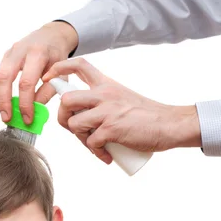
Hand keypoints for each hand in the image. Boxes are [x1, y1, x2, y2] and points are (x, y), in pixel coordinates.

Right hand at [0, 22, 77, 123]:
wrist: (51, 36)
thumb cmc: (57, 56)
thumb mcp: (61, 73)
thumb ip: (48, 91)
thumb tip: (35, 109)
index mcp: (37, 53)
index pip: (26, 82)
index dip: (25, 103)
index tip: (27, 119)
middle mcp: (20, 50)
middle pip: (5, 78)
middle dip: (4, 101)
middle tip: (7, 119)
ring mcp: (10, 52)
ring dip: (0, 99)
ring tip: (5, 115)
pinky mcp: (5, 57)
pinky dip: (0, 92)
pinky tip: (5, 104)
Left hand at [43, 58, 200, 164]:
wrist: (170, 124)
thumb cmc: (147, 115)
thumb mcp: (122, 98)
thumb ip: (102, 102)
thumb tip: (81, 117)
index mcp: (107, 84)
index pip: (79, 65)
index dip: (59, 69)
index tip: (50, 78)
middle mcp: (105, 94)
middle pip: (67, 99)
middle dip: (64, 117)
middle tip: (76, 129)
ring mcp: (107, 111)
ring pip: (74, 123)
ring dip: (80, 139)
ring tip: (95, 145)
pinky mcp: (112, 128)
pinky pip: (91, 142)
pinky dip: (96, 152)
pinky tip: (107, 155)